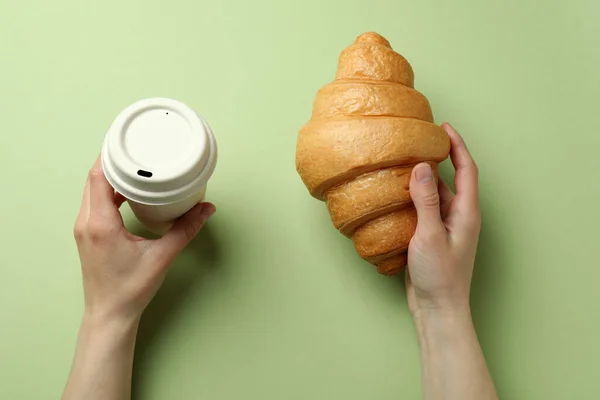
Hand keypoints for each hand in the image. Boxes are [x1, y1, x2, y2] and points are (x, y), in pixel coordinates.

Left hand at [73, 157, 215, 322]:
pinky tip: (129, 191)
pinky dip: (109, 191)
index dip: (110, 155)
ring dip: (111, 176)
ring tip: (135, 166)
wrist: (110, 315)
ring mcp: (84, 229)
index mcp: (100, 223)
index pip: (98, 177)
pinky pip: (95, 202)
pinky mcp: (88, 235)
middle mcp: (86, 222)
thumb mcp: (162, 257)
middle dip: (113, 161)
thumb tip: (206, 209)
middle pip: (93, 179)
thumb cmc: (131, 289)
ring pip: (92, 190)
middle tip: (136, 149)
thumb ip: (185, 229)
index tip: (128, 141)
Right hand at [405, 122, 480, 315]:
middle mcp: (458, 216)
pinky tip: (394, 195)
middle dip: (436, 159)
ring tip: (400, 165)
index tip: (443, 127)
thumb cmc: (440, 276)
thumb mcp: (430, 234)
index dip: (457, 145)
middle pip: (449, 179)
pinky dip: (411, 199)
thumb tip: (422, 165)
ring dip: (420, 180)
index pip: (466, 170)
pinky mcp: (431, 237)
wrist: (438, 309)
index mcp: (466, 212)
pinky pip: (423, 210)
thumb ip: (425, 200)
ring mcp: (444, 227)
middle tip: (416, 142)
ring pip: (433, 195)